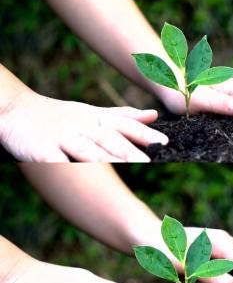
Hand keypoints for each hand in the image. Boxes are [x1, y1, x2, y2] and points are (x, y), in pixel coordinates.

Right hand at [0, 91, 167, 161]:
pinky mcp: (40, 149)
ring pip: (86, 148)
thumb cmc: (62, 115)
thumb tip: (154, 115)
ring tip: (122, 168)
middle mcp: (83, 126)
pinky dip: (64, 165)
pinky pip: (53, 159)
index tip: (165, 142)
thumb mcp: (94, 112)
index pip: (125, 125)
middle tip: (150, 161)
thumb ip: (124, 116)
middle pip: (109, 138)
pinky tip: (76, 173)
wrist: (16, 109)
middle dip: (130, 149)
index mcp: (97, 119)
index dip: (145, 133)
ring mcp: (62, 137)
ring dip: (105, 157)